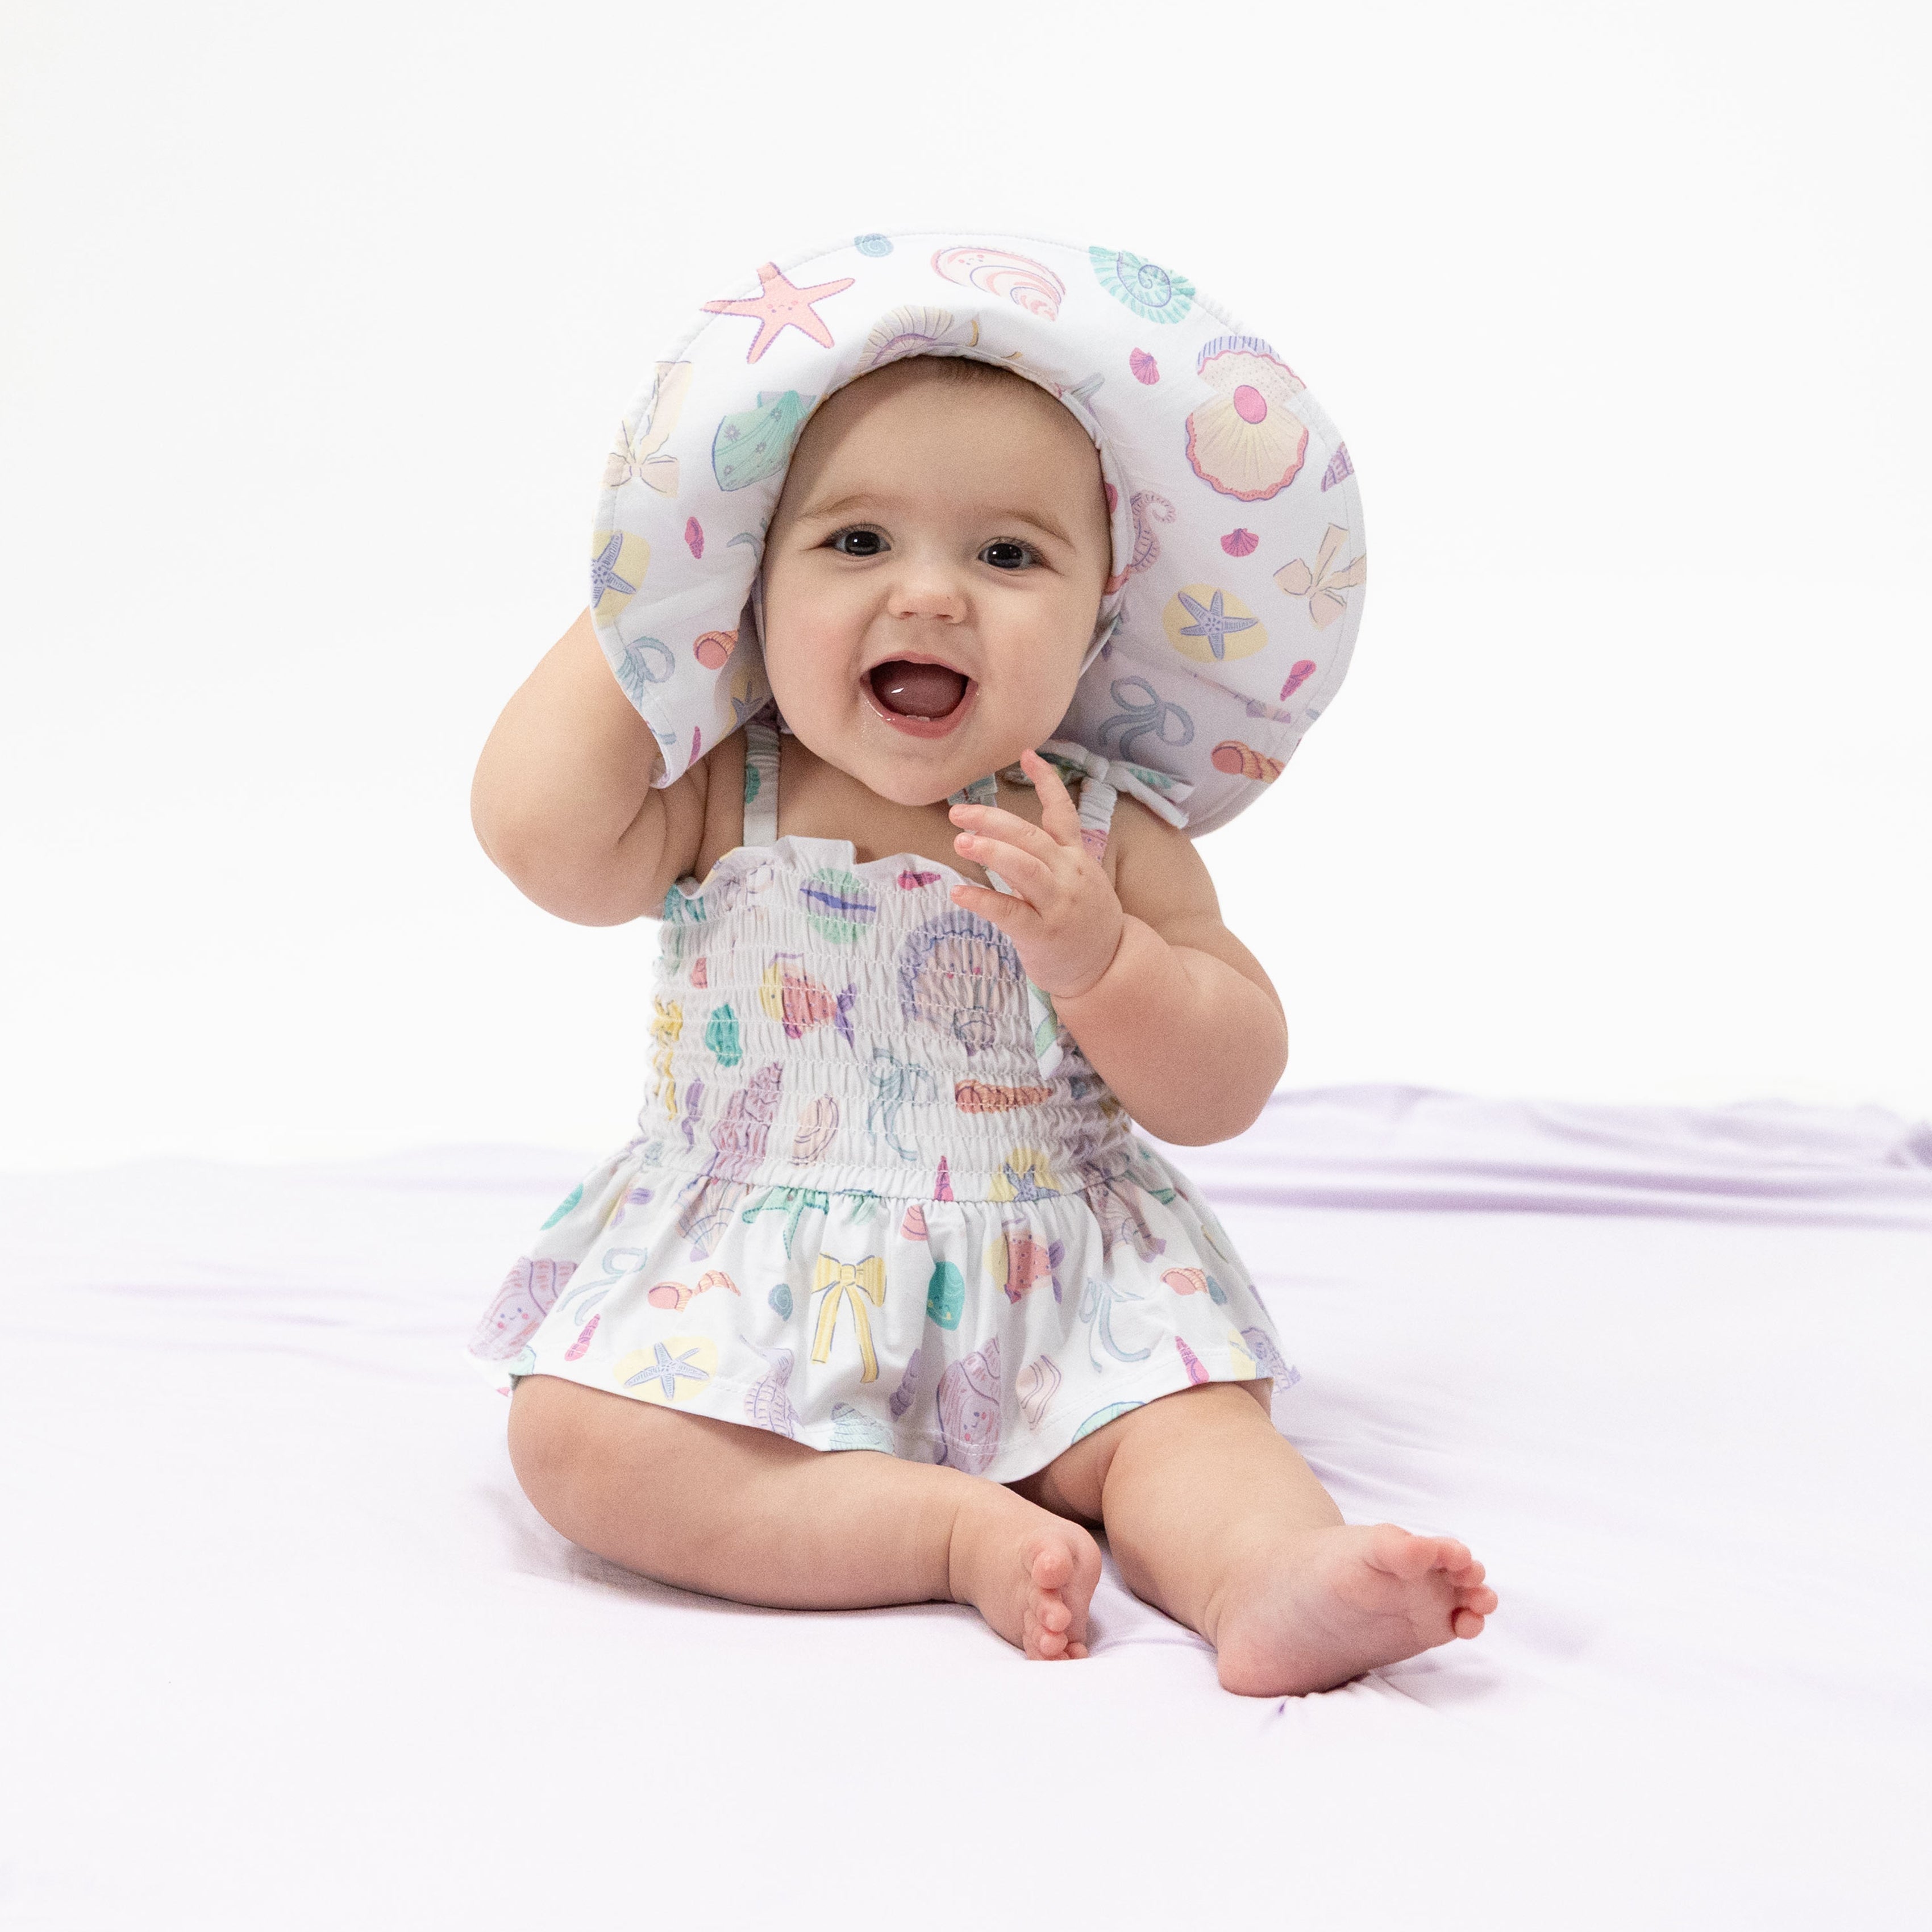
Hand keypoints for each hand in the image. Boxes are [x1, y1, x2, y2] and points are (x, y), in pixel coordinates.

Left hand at [948, 749, 1124, 999]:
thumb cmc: (1082, 923)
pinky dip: (982, 900)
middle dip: (993, 820)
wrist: (1109, 968)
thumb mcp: (1078, 881)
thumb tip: (1008, 834)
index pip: (1063, 812)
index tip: (1027, 754)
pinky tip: (959, 892)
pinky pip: (1009, 912)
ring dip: (989, 850)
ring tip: (959, 841)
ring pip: (1023, 867)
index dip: (1047, 782)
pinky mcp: (1043, 935)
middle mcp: (1070, 876)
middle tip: (958, 812)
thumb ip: (1049, 858)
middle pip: (1030, 837)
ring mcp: (1058, 905)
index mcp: (1076, 859)